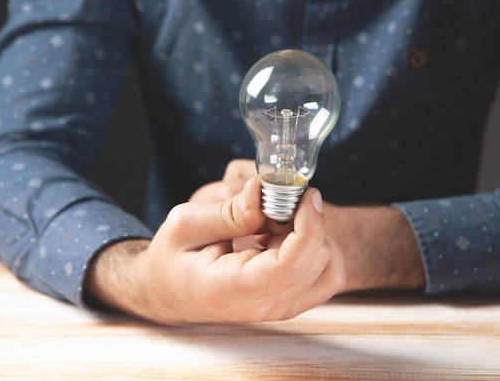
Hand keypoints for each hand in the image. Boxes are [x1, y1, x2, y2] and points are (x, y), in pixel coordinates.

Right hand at [192, 159, 424, 291]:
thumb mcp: (184, 225)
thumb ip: (226, 211)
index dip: (309, 225)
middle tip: (275, 205)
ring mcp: (280, 308)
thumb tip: (261, 190)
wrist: (170, 291)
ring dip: (311, 234)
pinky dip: (318, 248)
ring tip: (274, 224)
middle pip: (316, 259)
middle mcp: (263, 305)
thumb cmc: (173, 258)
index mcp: (233, 289)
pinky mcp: (292, 302)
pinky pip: (330, 274)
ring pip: (328, 264)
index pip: (291, 265)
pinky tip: (287, 237)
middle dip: (306, 221)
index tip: (306, 195)